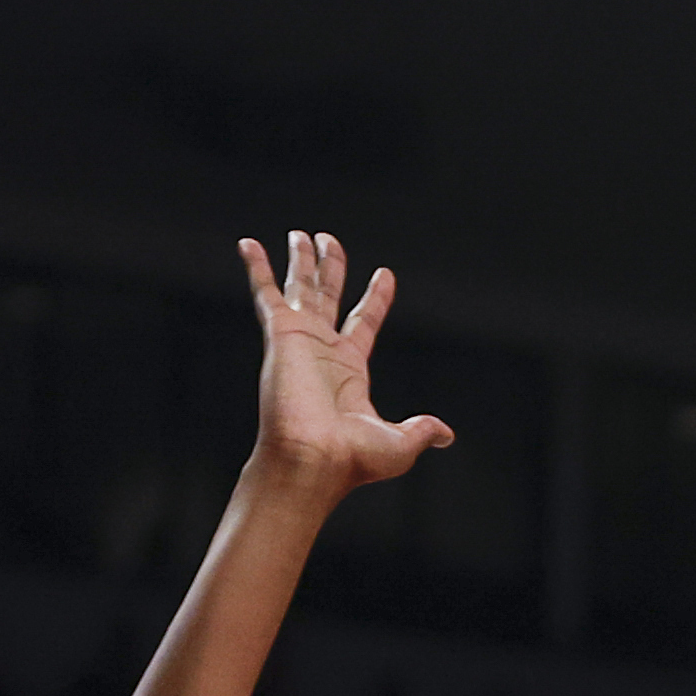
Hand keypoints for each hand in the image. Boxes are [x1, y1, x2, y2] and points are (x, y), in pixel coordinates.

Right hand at [238, 231, 452, 499]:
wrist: (313, 460)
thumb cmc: (351, 459)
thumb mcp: (399, 444)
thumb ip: (421, 431)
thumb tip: (446, 435)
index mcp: (351, 369)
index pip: (365, 322)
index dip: (376, 298)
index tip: (385, 274)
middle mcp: (323, 350)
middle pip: (329, 296)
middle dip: (330, 268)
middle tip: (327, 239)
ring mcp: (300, 340)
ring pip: (302, 288)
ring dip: (301, 261)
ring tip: (301, 234)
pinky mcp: (280, 335)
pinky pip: (266, 293)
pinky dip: (257, 268)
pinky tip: (249, 244)